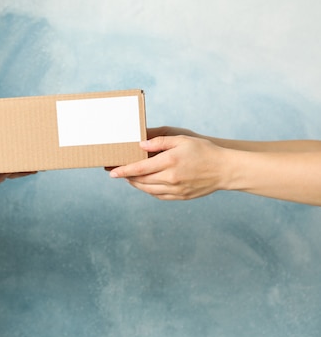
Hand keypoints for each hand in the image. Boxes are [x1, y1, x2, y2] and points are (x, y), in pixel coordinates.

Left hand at [109, 135, 228, 200]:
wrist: (225, 170)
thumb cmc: (204, 151)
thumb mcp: (182, 140)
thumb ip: (160, 142)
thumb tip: (141, 145)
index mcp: (169, 162)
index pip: (139, 168)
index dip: (124, 170)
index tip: (112, 172)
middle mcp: (170, 178)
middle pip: (141, 180)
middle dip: (127, 177)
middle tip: (118, 173)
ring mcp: (176, 189)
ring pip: (148, 190)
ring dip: (136, 184)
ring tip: (129, 178)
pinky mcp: (180, 196)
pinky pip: (159, 196)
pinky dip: (149, 191)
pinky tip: (145, 185)